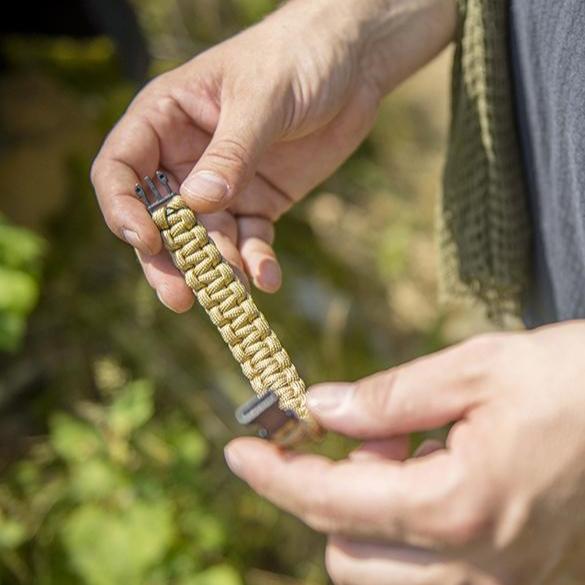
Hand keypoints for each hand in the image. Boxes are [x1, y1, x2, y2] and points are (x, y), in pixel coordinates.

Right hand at [91, 0, 455, 311]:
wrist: (349, 66)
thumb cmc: (295, 60)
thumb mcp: (261, 99)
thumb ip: (230, 153)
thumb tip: (196, 204)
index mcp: (166, 120)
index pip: (122, 169)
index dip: (123, 208)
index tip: (146, 240)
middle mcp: (186, 159)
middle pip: (160, 219)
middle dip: (168, 260)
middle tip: (179, 298)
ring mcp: (223, 185)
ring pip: (206, 240)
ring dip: (218, 270)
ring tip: (235, 293)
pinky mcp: (258, 202)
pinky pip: (250, 241)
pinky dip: (257, 263)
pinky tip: (267, 279)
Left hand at [225, 322, 584, 583]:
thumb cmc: (573, 378)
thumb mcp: (474, 368)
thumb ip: (387, 397)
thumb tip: (319, 409)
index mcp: (459, 506)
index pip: (330, 501)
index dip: (274, 475)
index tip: (237, 450)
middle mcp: (478, 566)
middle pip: (347, 553)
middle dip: (333, 490)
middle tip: (373, 433)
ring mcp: (503, 582)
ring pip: (382, 574)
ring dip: (368, 514)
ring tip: (411, 450)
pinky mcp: (519, 578)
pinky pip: (427, 574)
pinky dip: (405, 530)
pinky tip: (436, 475)